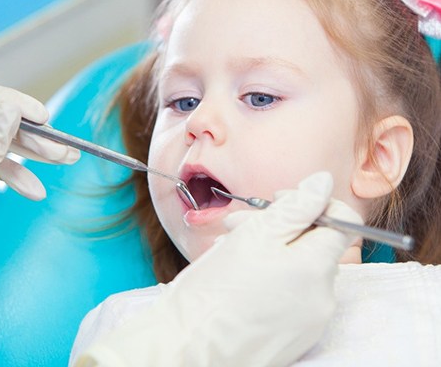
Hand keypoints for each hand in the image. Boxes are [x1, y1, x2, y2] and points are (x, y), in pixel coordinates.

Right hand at [74, 172, 361, 366]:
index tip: (280, 199)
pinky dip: (272, 276)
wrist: (189, 347)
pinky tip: (239, 274)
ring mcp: (311, 320)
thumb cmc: (216, 289)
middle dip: (281, 225)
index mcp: (316, 269)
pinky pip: (292, 293)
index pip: (342, 222)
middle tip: (241, 222)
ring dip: (272, 249)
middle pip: (315, 244)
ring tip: (231, 248)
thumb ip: (296, 206)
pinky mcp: (296, 335)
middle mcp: (323, 297)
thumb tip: (324, 183)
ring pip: (300, 267)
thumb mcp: (255, 235)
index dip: (313, 202)